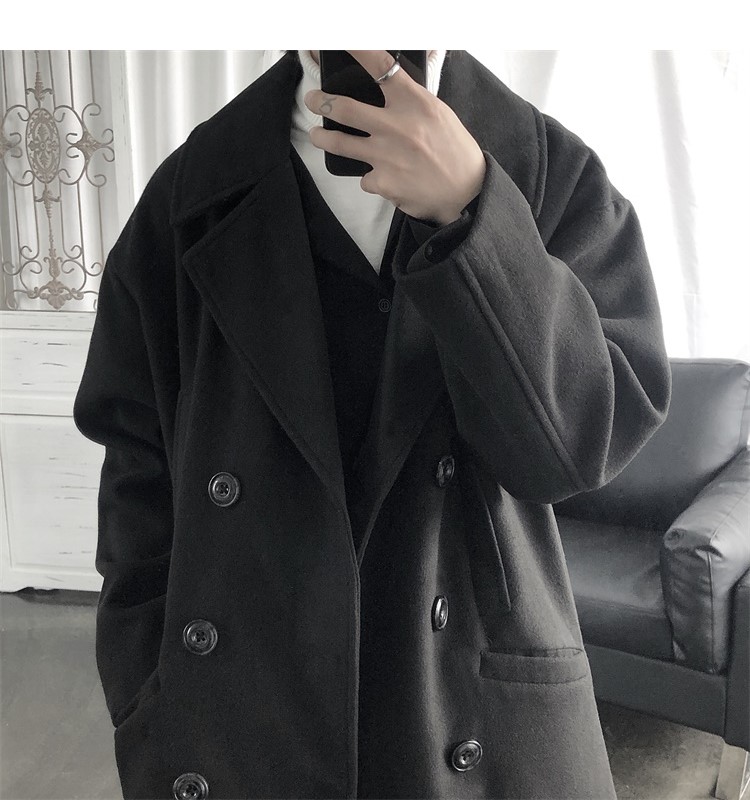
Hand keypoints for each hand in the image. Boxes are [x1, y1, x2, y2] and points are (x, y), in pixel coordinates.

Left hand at [303, 50, 485, 225]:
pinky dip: (370, 177)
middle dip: (321, 102)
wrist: (466, 192)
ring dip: (322, 138)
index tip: (341, 41)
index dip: (356, 50)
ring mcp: (387, 156)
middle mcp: (397, 126)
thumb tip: (390, 84)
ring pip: (340, 143)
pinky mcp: (383, 183)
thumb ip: (411, 100)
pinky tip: (383, 177)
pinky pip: (364, 177)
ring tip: (317, 135)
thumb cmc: (455, 151)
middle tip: (314, 100)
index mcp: (415, 102)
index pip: (381, 66)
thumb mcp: (439, 114)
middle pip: (344, 108)